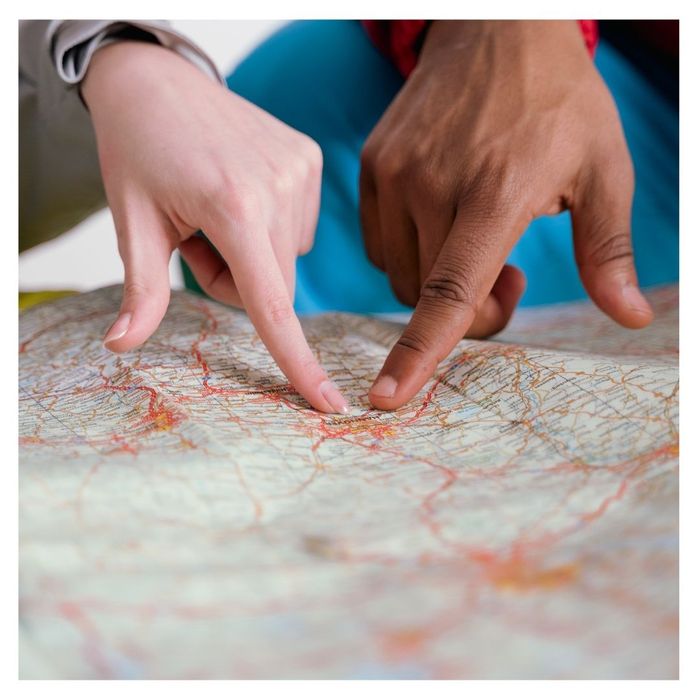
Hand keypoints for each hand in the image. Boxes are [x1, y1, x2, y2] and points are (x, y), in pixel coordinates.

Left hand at [82, 41, 347, 413]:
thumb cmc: (138, 152)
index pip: (272, 304)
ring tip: (217, 209)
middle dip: (237, 282)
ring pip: (287, 259)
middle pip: (275, 287)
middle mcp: (279, 188)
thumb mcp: (133, 223)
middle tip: (197, 239)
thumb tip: (120, 347)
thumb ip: (141, 292)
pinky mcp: (310, 159)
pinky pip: (297, 228)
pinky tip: (243, 191)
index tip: (329, 405)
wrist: (157, 82)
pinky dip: (270, 226)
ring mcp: (301, 170)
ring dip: (254, 254)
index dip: (298, 362)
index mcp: (234, 208)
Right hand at [360, 20, 652, 409]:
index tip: (387, 397)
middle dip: (469, 308)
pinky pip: (380, 244)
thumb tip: (628, 319)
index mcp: (494, 193)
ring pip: (400, 274)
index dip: (420, 353)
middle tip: (510, 273)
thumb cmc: (558, 102)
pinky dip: (411, 253)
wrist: (495, 30)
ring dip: (436, 281)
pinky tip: (443, 219)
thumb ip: (607, 251)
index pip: (450, 292)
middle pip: (427, 296)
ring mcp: (394, 174)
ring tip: (476, 238)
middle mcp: (432, 185)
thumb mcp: (603, 170)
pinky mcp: (372, 166)